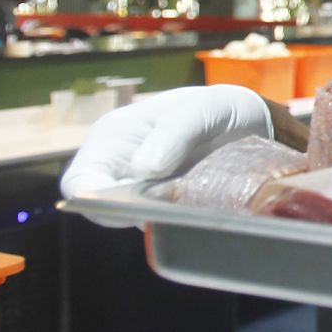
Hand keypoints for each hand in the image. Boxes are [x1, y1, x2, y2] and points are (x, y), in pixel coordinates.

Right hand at [61, 85, 273, 210]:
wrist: (252, 123)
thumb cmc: (218, 107)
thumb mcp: (205, 107)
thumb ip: (176, 131)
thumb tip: (143, 170)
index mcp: (113, 138)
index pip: (80, 182)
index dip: (96, 200)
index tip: (136, 205)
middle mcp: (121, 169)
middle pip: (105, 209)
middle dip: (137, 213)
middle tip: (177, 206)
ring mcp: (145, 193)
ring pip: (139, 221)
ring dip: (165, 220)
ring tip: (199, 203)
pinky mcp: (170, 209)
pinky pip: (167, 225)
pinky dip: (183, 223)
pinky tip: (207, 211)